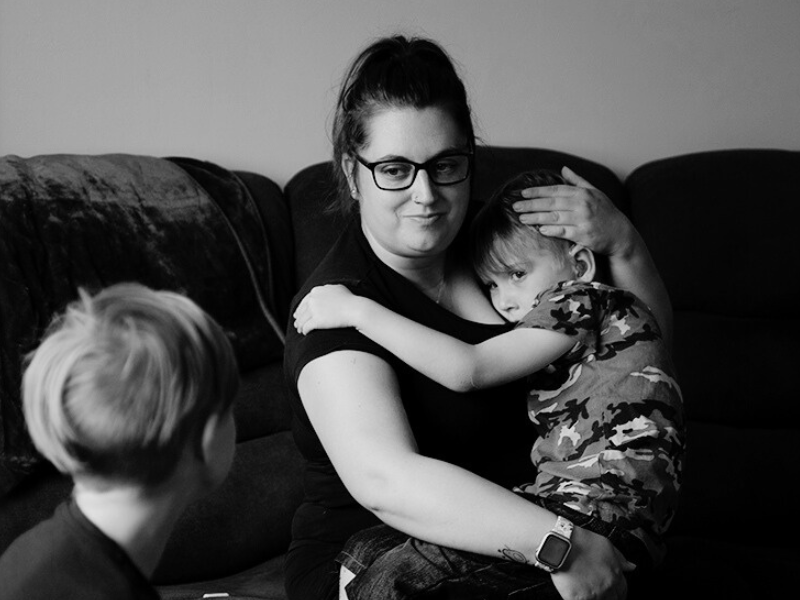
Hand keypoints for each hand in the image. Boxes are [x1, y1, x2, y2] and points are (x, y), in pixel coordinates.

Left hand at [293, 284, 359, 334]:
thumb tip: (324, 288)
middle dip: (299, 318)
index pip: (305, 301)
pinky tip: (305, 333)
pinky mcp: (316, 320)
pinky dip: (304, 331)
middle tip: (297, 324)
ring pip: (302, 319)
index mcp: (316, 290)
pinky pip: (306, 327)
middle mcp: (313, 298)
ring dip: (300, 326)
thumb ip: (328, 288)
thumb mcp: (337, 289)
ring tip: (300, 330)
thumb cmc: (350, 300)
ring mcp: (314, 309)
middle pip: (301, 310)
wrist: (355, 309)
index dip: (301, 309)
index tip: (298, 314)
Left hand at [511, 166, 633, 257]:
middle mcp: (582, 205)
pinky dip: (551, 230)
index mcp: (583, 193)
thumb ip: (578, 181)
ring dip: (536, 218)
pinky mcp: (583, 235)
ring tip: (522, 218)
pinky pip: (563, 231)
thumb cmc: (606, 212)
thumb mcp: (595, 192)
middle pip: (551, 203)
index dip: (538, 191)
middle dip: (532, 204)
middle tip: (516, 206)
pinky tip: (540, 229)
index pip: (556, 190)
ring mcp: (582, 220)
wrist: (620, 234)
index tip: (523, 193)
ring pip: (554, 217)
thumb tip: (564, 169)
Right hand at [551, 526, 635, 599]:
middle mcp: (606, 587)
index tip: (613, 591)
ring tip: (587, 590)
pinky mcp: (577, 599)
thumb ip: (620, 558)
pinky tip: (578, 594)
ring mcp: (593, 595)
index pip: (623, 591)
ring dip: (595, 598)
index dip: (618, 592)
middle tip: (598, 590)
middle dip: (608, 596)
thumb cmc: (582, 542)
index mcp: (615, 575)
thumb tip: (631, 567)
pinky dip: (581, 599)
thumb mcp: (606, 545)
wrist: (562, 544)